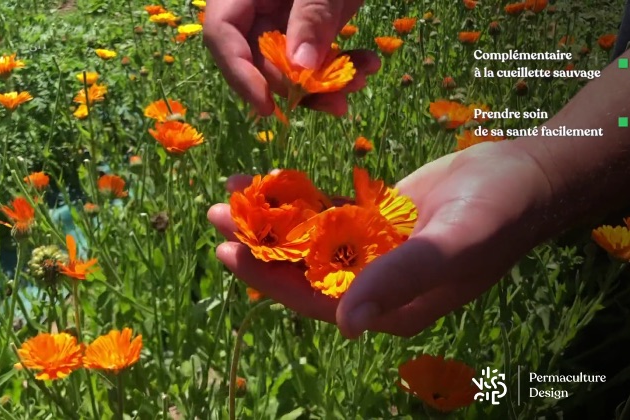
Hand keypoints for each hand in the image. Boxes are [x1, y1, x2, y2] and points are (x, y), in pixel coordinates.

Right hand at [203, 0, 379, 115]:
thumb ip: (311, 15)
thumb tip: (301, 67)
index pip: (222, 34)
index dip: (239, 73)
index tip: (267, 105)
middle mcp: (258, 4)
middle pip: (260, 59)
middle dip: (299, 85)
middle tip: (337, 99)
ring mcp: (285, 15)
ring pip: (292, 65)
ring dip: (326, 82)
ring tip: (361, 81)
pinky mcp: (312, 23)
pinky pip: (317, 55)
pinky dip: (343, 65)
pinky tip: (369, 64)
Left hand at [208, 141, 553, 337]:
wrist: (521, 178)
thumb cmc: (496, 213)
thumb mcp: (451, 245)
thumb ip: (401, 279)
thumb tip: (347, 325)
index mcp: (391, 308)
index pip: (318, 301)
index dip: (271, 279)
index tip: (230, 252)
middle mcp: (376, 286)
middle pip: (304, 271)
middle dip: (259, 246)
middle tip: (217, 216)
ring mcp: (373, 254)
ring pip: (310, 242)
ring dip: (271, 220)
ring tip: (231, 194)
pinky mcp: (374, 223)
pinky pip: (327, 217)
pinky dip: (298, 202)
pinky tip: (270, 182)